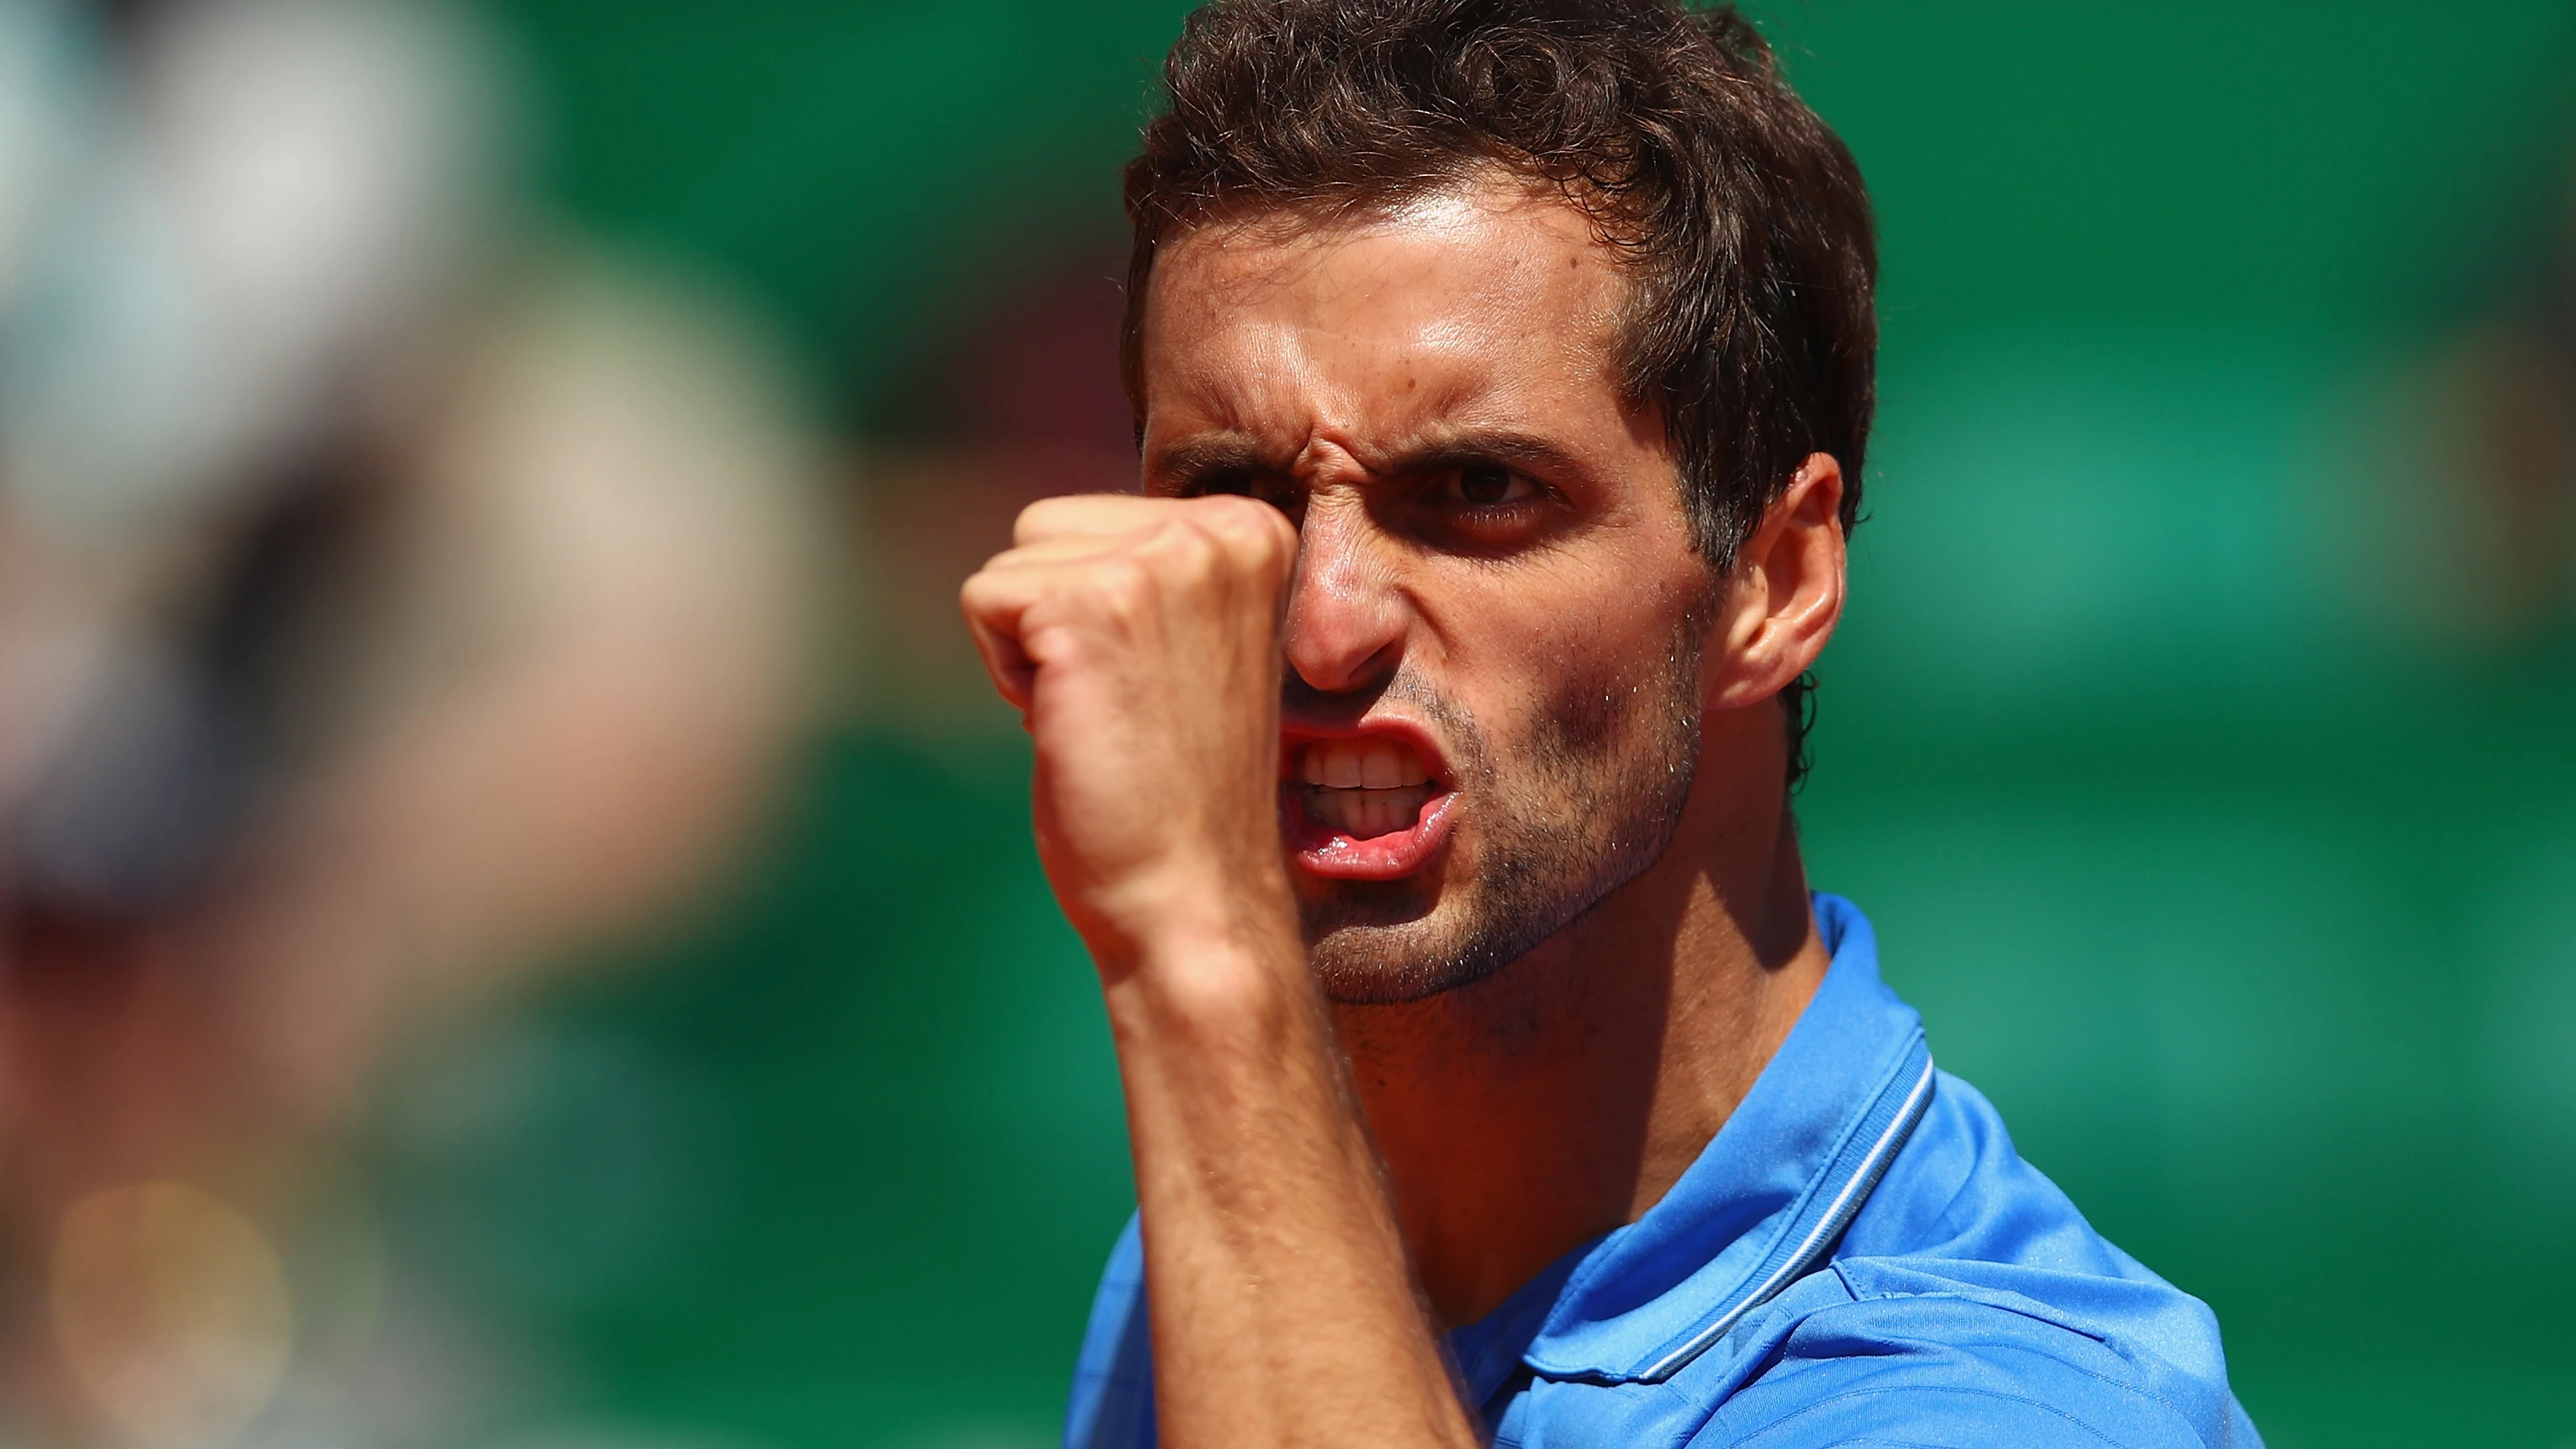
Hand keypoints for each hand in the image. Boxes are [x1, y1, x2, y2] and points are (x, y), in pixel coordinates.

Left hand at [960, 493, 1300, 975]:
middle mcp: (1220, 531)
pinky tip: (1070, 724)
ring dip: (1029, 647)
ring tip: (1102, 714)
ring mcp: (1159, 562)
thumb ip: (1152, 571)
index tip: (1151, 688)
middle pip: (1050, 526)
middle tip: (1121, 706)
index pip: (1102, 518)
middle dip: (1055, 619)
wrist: (1195, 896)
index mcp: (1256, 532)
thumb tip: (1062, 530)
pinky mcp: (1089, 604)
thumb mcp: (1190, 641)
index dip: (1095, 613)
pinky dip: (1004, 672)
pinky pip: (982, 597)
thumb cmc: (1182, 789)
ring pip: (1012, 561)